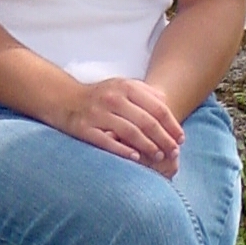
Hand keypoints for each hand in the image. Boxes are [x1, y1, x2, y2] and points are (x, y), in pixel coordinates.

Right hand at [59, 77, 183, 175]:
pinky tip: (135, 158)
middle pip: (147, 121)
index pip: (157, 108)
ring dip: (148, 146)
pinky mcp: (85, 128)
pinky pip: (107, 141)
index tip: (181, 138)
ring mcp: (98, 113)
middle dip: (164, 138)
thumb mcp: (121, 86)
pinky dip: (122, 150)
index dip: (172, 124)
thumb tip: (167, 105)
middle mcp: (113, 98)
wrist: (64, 99)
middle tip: (174, 152)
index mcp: (126, 87)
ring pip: (130, 132)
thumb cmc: (99, 96)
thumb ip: (144, 93)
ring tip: (159, 156)